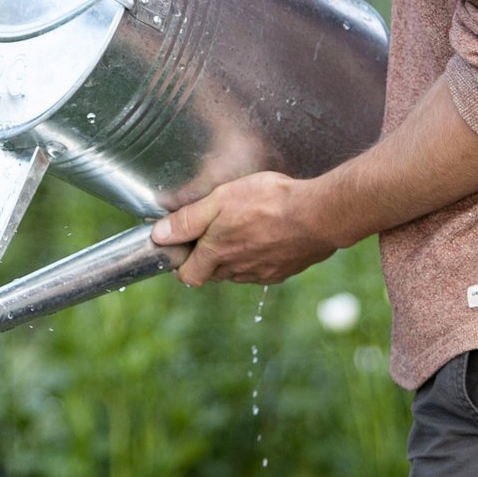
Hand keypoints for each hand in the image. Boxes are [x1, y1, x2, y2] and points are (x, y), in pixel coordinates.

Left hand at [150, 172, 336, 287]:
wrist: (317, 214)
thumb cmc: (267, 202)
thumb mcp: (219, 201)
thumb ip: (188, 220)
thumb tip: (160, 235)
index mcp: (217, 254)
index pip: (189, 276)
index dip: (182, 263)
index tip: (184, 246)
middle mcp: (238, 270)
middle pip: (213, 273)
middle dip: (207, 257)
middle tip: (214, 230)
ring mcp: (262, 273)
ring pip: (237, 272)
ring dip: (234, 257)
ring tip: (242, 228)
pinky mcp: (284, 272)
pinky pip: (262, 269)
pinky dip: (258, 257)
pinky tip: (266, 235)